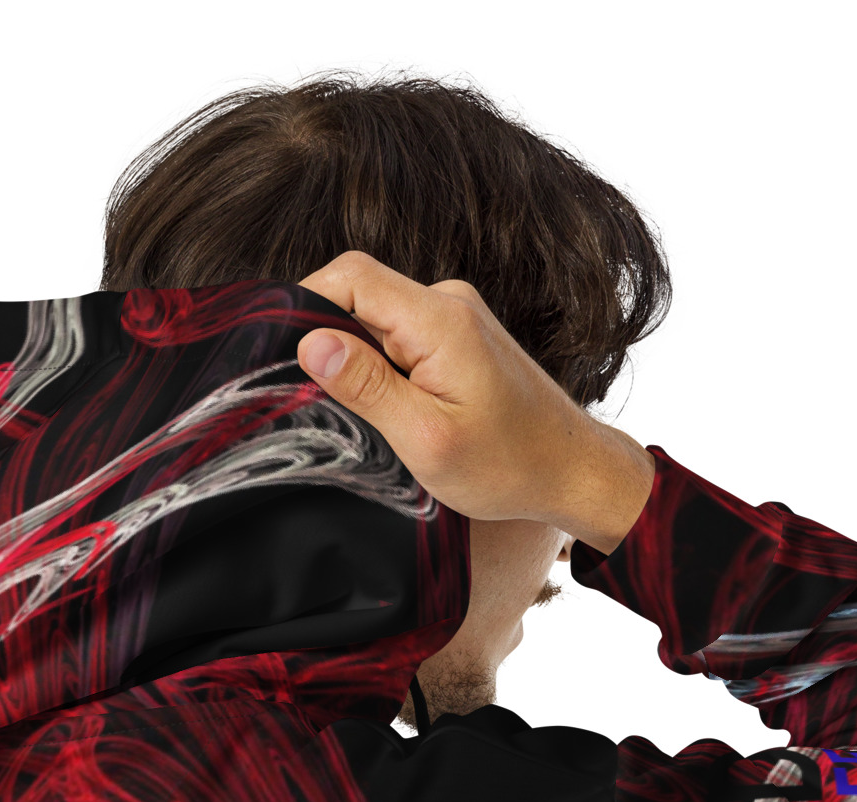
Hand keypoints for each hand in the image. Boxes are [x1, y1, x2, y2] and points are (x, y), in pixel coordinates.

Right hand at [295, 253, 653, 553]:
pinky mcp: (460, 337)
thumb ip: (367, 387)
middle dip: (330, 342)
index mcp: (440, 319)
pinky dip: (384, 368)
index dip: (305, 305)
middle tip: (326, 403)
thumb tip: (311, 344)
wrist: (573, 470)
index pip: (350, 276)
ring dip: (359, 362)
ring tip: (372, 417)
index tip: (283, 356)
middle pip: (359, 294)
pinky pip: (401, 335)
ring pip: (378, 319)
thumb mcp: (426, 439)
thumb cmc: (508, 465)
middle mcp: (448, 302)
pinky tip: (395, 411)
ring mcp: (457, 316)